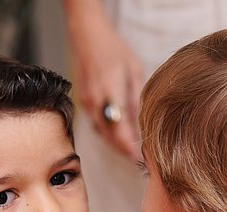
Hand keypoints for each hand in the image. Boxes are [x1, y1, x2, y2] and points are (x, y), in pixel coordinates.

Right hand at [63, 0, 142, 159]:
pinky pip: (97, 125)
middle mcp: (96, 102)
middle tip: (139, 161)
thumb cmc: (113, 49)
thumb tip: (143, 122)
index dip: (131, 148)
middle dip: (124, 150)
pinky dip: (107, 134)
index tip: (142, 158)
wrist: (87, 35)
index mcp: (111, 93)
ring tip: (130, 152)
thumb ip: (136, 98)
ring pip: (102, 133)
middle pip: (110, 137)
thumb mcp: (133, 71)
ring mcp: (87, 104)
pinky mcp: (84, 102)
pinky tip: (118, 136)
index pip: (121, 131)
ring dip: (115, 144)